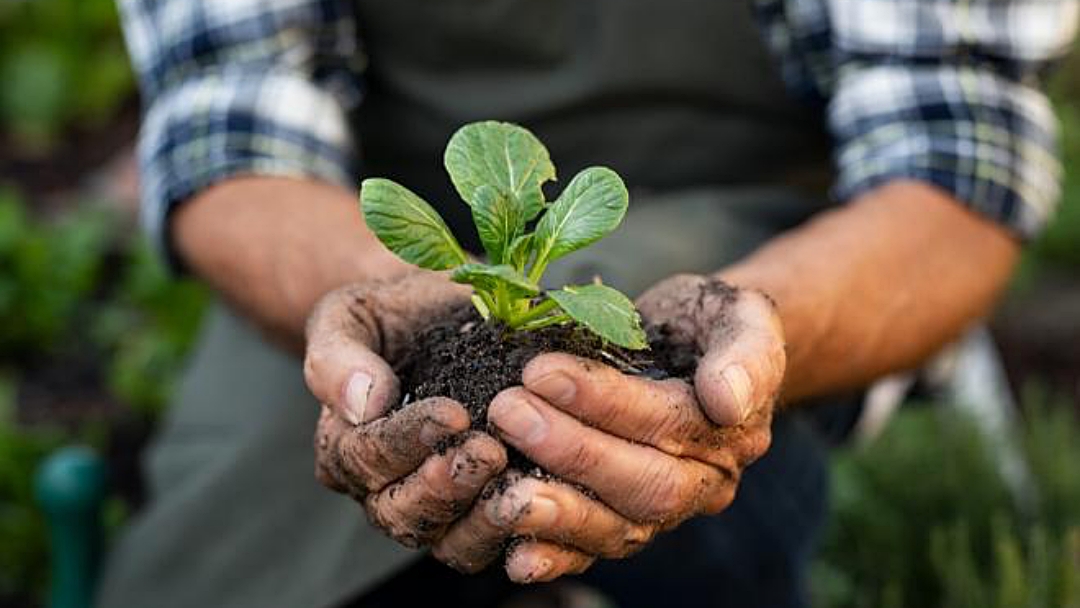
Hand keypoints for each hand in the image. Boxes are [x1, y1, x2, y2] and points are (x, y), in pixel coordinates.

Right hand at [304, 273, 508, 546]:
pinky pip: (495, 542)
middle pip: (402, 512)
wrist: (444, 316)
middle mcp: (383, 490)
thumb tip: (364, 403)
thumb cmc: (393, 314)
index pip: (366, 457)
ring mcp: (436, 510)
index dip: (407, 440)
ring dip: (483, 521)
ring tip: (519, 488)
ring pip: (450, 541)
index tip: (452, 414)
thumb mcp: (352, 316)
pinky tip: (550, 504)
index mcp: (345, 446)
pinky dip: (522, 533)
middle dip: (446, 486)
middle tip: (489, 452)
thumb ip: (339, 356)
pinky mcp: (483, 515)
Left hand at [430, 274, 784, 581]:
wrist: (697, 346)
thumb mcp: (742, 315)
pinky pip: (596, 550)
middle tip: (507, 411)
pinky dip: (557, 557)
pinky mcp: (627, 521)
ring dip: (558, 511)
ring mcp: (666, 510)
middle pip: (643, 484)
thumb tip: (728, 401)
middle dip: (570, 451)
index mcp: (735, 432)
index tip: (541, 370)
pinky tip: (516, 557)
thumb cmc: (711, 322)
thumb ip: (747, 353)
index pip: (668, 423)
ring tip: (500, 486)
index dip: (603, 401)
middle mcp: (706, 482)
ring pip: (619, 527)